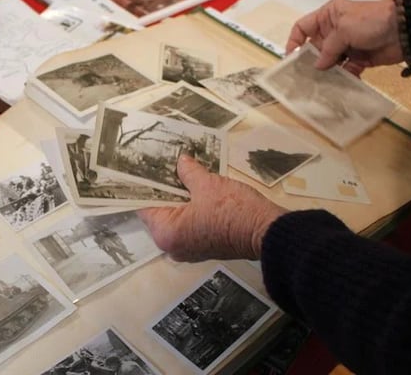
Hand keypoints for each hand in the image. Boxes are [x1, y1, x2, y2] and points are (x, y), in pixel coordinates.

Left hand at [137, 155, 286, 261]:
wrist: (267, 232)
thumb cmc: (234, 210)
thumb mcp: (207, 184)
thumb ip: (188, 172)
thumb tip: (180, 161)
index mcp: (166, 233)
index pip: (144, 206)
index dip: (144, 185)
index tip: (143, 168)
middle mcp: (172, 246)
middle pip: (159, 212)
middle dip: (163, 190)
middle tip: (163, 166)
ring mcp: (188, 249)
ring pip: (175, 218)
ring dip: (178, 199)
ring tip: (179, 174)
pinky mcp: (203, 247)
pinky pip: (189, 225)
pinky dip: (190, 209)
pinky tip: (194, 189)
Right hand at [286, 0, 402, 74]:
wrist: (405, 31)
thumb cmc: (371, 21)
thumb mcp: (344, 29)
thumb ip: (328, 49)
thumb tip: (318, 66)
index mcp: (328, 16)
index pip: (302, 28)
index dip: (294, 42)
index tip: (291, 59)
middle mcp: (334, 31)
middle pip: (313, 48)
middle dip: (309, 62)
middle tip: (302, 77)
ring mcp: (346, 46)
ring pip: (328, 62)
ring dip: (325, 73)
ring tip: (317, 85)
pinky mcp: (357, 60)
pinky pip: (344, 71)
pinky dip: (341, 78)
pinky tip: (337, 86)